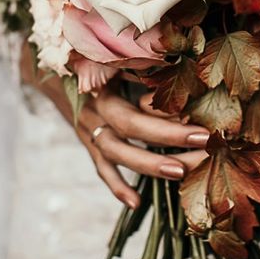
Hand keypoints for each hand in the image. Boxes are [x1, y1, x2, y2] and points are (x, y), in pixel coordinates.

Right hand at [20, 44, 207, 208]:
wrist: (55, 70)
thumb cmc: (94, 58)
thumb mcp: (112, 55)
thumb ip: (137, 61)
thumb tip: (176, 62)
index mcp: (103, 83)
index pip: (135, 98)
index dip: (167, 110)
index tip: (199, 114)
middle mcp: (94, 109)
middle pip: (131, 127)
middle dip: (169, 136)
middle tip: (204, 141)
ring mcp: (89, 130)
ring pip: (117, 153)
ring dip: (149, 164)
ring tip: (180, 172)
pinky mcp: (88, 145)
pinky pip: (101, 169)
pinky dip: (117, 186)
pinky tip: (136, 203)